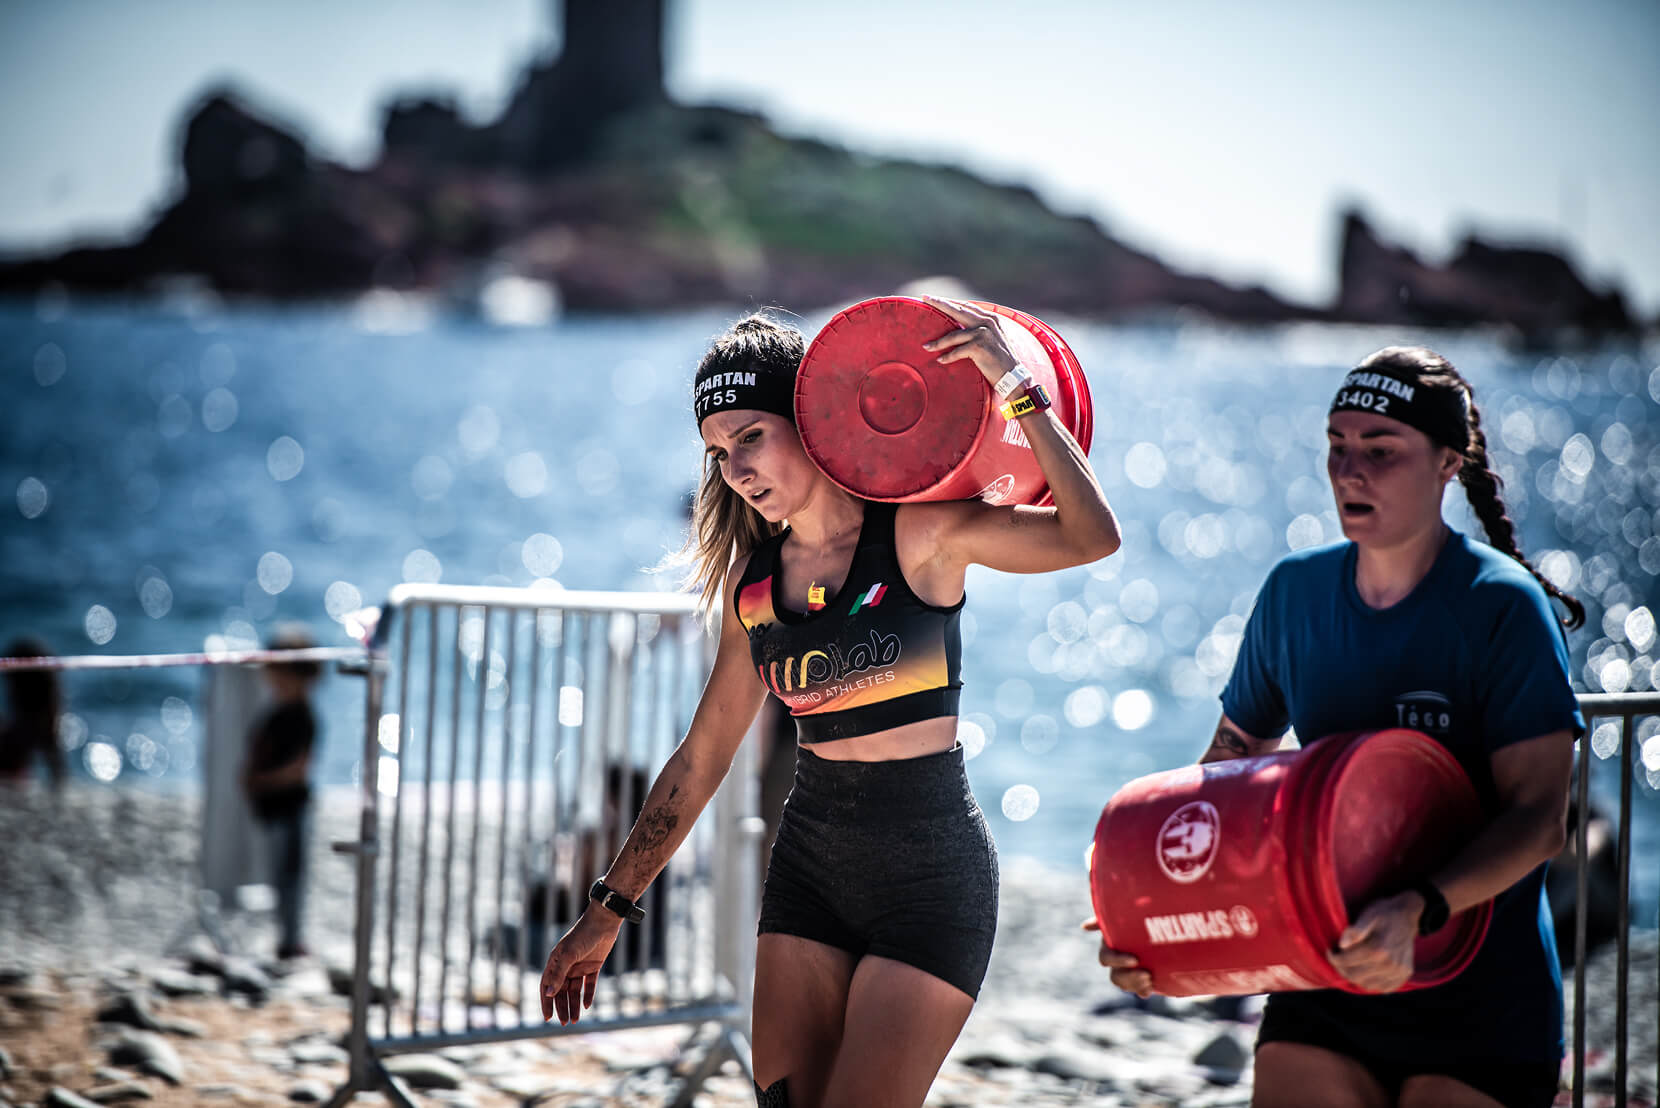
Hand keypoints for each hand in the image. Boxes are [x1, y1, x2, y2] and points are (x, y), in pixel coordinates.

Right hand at [539, 907, 622, 1023]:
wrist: (603, 922)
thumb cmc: (583, 935)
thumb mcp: (569, 955)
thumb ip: (559, 974)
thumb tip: (548, 993)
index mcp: (555, 962)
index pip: (547, 986)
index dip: (546, 1002)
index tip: (547, 1018)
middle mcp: (566, 965)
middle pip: (561, 991)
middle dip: (562, 1007)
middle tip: (565, 1023)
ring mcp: (580, 966)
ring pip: (575, 990)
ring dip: (574, 1004)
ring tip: (576, 1020)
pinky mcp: (594, 966)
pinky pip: (589, 984)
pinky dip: (588, 995)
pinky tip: (588, 1006)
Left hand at [919, 295, 1018, 388]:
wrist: (1013, 376)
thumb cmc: (1001, 360)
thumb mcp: (993, 338)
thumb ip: (980, 329)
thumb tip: (961, 327)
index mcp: (990, 318)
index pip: (966, 306)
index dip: (950, 302)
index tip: (935, 298)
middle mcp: (987, 322)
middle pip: (957, 310)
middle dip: (939, 303)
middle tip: (925, 298)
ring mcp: (983, 334)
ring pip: (953, 335)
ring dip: (938, 343)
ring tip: (926, 346)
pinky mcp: (979, 347)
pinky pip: (957, 351)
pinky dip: (948, 357)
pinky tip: (940, 360)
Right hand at [1083, 917, 1154, 997]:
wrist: (1163, 930)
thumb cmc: (1139, 919)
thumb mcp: (1125, 917)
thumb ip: (1104, 920)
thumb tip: (1083, 927)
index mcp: (1110, 946)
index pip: (1106, 958)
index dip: (1118, 961)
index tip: (1135, 960)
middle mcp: (1117, 961)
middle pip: (1115, 976)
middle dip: (1129, 977)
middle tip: (1146, 974)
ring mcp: (1129, 972)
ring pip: (1124, 985)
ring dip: (1136, 984)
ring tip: (1150, 979)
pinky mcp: (1142, 980)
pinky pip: (1138, 991)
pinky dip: (1144, 990)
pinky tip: (1152, 986)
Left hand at [1328, 891, 1421, 992]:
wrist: (1407, 915)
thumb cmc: (1384, 913)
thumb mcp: (1368, 915)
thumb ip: (1355, 931)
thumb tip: (1342, 945)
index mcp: (1378, 949)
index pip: (1345, 962)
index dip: (1333, 958)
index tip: (1330, 950)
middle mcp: (1390, 964)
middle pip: (1355, 976)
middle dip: (1342, 968)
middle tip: (1338, 958)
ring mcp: (1398, 971)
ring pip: (1367, 985)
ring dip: (1356, 977)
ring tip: (1351, 964)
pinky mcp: (1404, 974)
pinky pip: (1383, 988)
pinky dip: (1372, 982)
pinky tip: (1367, 970)